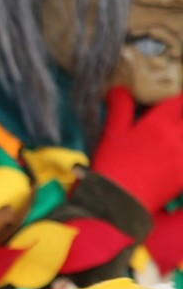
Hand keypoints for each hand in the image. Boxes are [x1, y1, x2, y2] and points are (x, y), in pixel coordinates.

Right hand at [91, 87, 182, 212]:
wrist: (118, 200)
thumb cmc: (113, 164)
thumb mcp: (112, 133)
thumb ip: (119, 108)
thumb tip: (118, 88)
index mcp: (158, 123)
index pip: (178, 100)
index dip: (178, 97)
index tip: (176, 98)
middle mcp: (177, 137)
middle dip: (182, 115)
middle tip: (177, 117)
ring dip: (182, 134)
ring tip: (176, 138)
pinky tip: (178, 156)